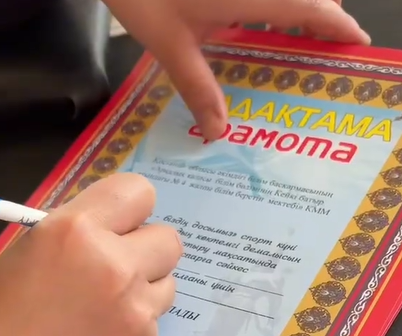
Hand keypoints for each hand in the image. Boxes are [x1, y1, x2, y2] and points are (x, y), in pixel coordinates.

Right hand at [0, 174, 181, 335]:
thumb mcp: (23, 255)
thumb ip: (72, 234)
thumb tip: (109, 226)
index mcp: (76, 231)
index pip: (139, 192)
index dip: (130, 210)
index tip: (118, 226)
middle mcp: (115, 264)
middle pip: (168, 238)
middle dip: (146, 250)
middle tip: (117, 270)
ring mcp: (136, 308)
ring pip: (168, 281)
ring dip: (144, 290)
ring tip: (105, 311)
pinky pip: (154, 321)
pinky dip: (134, 327)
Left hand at [106, 0, 369, 139]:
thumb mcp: (171, 46)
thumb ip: (198, 87)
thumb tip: (219, 131)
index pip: (311, 6)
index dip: (338, 24)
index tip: (357, 43)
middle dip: (317, 17)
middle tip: (317, 52)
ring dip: (290, 11)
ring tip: (287, 45)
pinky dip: (264, 7)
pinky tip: (250, 27)